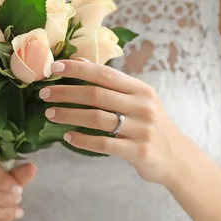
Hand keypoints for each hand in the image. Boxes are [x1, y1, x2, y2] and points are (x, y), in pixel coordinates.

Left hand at [39, 59, 190, 184]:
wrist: (177, 158)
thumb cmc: (151, 126)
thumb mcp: (138, 100)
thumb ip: (112, 84)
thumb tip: (79, 62)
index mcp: (141, 90)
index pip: (106, 74)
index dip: (78, 69)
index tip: (55, 67)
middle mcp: (142, 106)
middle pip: (97, 95)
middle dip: (67, 92)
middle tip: (44, 94)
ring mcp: (141, 129)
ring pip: (97, 118)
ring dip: (70, 115)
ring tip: (50, 114)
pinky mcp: (138, 151)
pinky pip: (104, 144)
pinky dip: (83, 140)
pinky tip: (68, 137)